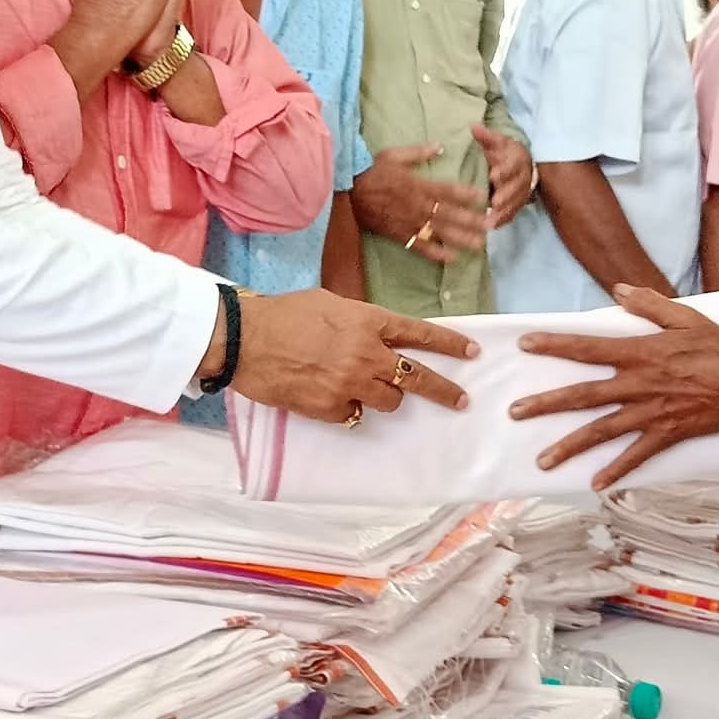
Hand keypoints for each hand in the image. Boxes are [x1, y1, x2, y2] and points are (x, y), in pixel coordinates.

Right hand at [234, 289, 477, 421]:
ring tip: (363, 386)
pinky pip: (355, 414)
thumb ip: (360, 321)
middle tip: (461, 401)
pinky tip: (331, 395)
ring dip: (384, 395)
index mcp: (368, 321)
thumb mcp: (330, 304)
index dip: (449, 344)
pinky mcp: (331, 408)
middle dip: (443, 390)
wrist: (246, 339)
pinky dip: (349, 407)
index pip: (419, 333)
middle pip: (417, 377)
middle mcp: (366, 354)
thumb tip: (376, 336)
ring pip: (390, 400)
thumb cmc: (284, 314)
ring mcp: (350, 384)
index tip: (471, 352)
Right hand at [348, 142, 487, 265]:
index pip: (448, 190)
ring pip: (440, 232)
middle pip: (450, 214)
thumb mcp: (393, 155)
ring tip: (480, 244)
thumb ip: (419, 152)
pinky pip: (421, 246)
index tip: (484, 197)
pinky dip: (436, 253)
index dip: (467, 194)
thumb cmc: (371, 172)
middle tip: (491, 225)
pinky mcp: (401, 235)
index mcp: (418, 185)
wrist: (348, 193)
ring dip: (462, 238)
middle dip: (472, 220)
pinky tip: (452, 258)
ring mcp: (410, 222)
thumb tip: (441, 145)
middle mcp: (418, 206)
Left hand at [472, 124, 533, 227]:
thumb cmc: (504, 152)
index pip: (513, 165)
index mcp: (518, 159)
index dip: (505, 171)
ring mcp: (522, 193)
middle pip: (516, 187)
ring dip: (504, 212)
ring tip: (490, 221)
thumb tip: (473, 126)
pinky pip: (513, 214)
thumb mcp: (496, 142)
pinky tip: (492, 227)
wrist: (520, 163)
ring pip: (515, 203)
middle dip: (506, 195)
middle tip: (494, 202)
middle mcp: (523, 177)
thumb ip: (486, 137)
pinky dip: (504, 220)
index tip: (494, 175)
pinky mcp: (518, 204)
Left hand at [508, 285, 718, 487]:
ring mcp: (651, 413)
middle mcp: (639, 385)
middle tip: (515, 412)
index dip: (555, 345)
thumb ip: (650, 304)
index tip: (525, 345)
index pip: (588, 348)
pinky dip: (615, 471)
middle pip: (583, 396)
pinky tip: (593, 484)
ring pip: (601, 431)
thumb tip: (619, 290)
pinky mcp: (666, 435)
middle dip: (546, 403)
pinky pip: (635, 456)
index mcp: (641, 353)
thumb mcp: (688, 317)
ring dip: (569, 446)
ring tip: (541, 460)